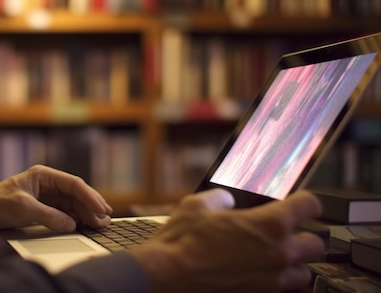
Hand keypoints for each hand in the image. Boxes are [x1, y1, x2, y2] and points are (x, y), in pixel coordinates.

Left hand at [0, 165, 112, 239]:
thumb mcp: (23, 209)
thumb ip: (49, 216)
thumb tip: (71, 224)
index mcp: (42, 175)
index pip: (72, 184)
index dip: (89, 196)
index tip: (101, 208)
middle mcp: (47, 183)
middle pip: (75, 194)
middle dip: (91, 206)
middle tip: (105, 219)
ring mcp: (46, 196)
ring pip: (72, 204)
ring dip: (86, 214)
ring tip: (100, 224)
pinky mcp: (43, 208)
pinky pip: (64, 212)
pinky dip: (75, 219)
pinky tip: (85, 225)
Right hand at [130, 189, 324, 292]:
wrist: (167, 277)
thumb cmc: (181, 243)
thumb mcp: (197, 205)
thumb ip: (221, 199)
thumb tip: (227, 200)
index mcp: (269, 224)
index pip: (310, 205)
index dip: (305, 202)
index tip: (300, 204)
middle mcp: (278, 254)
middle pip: (315, 243)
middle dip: (302, 236)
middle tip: (285, 233)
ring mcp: (271, 281)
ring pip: (304, 273)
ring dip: (293, 264)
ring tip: (275, 259)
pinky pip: (283, 292)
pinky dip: (277, 284)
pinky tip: (261, 277)